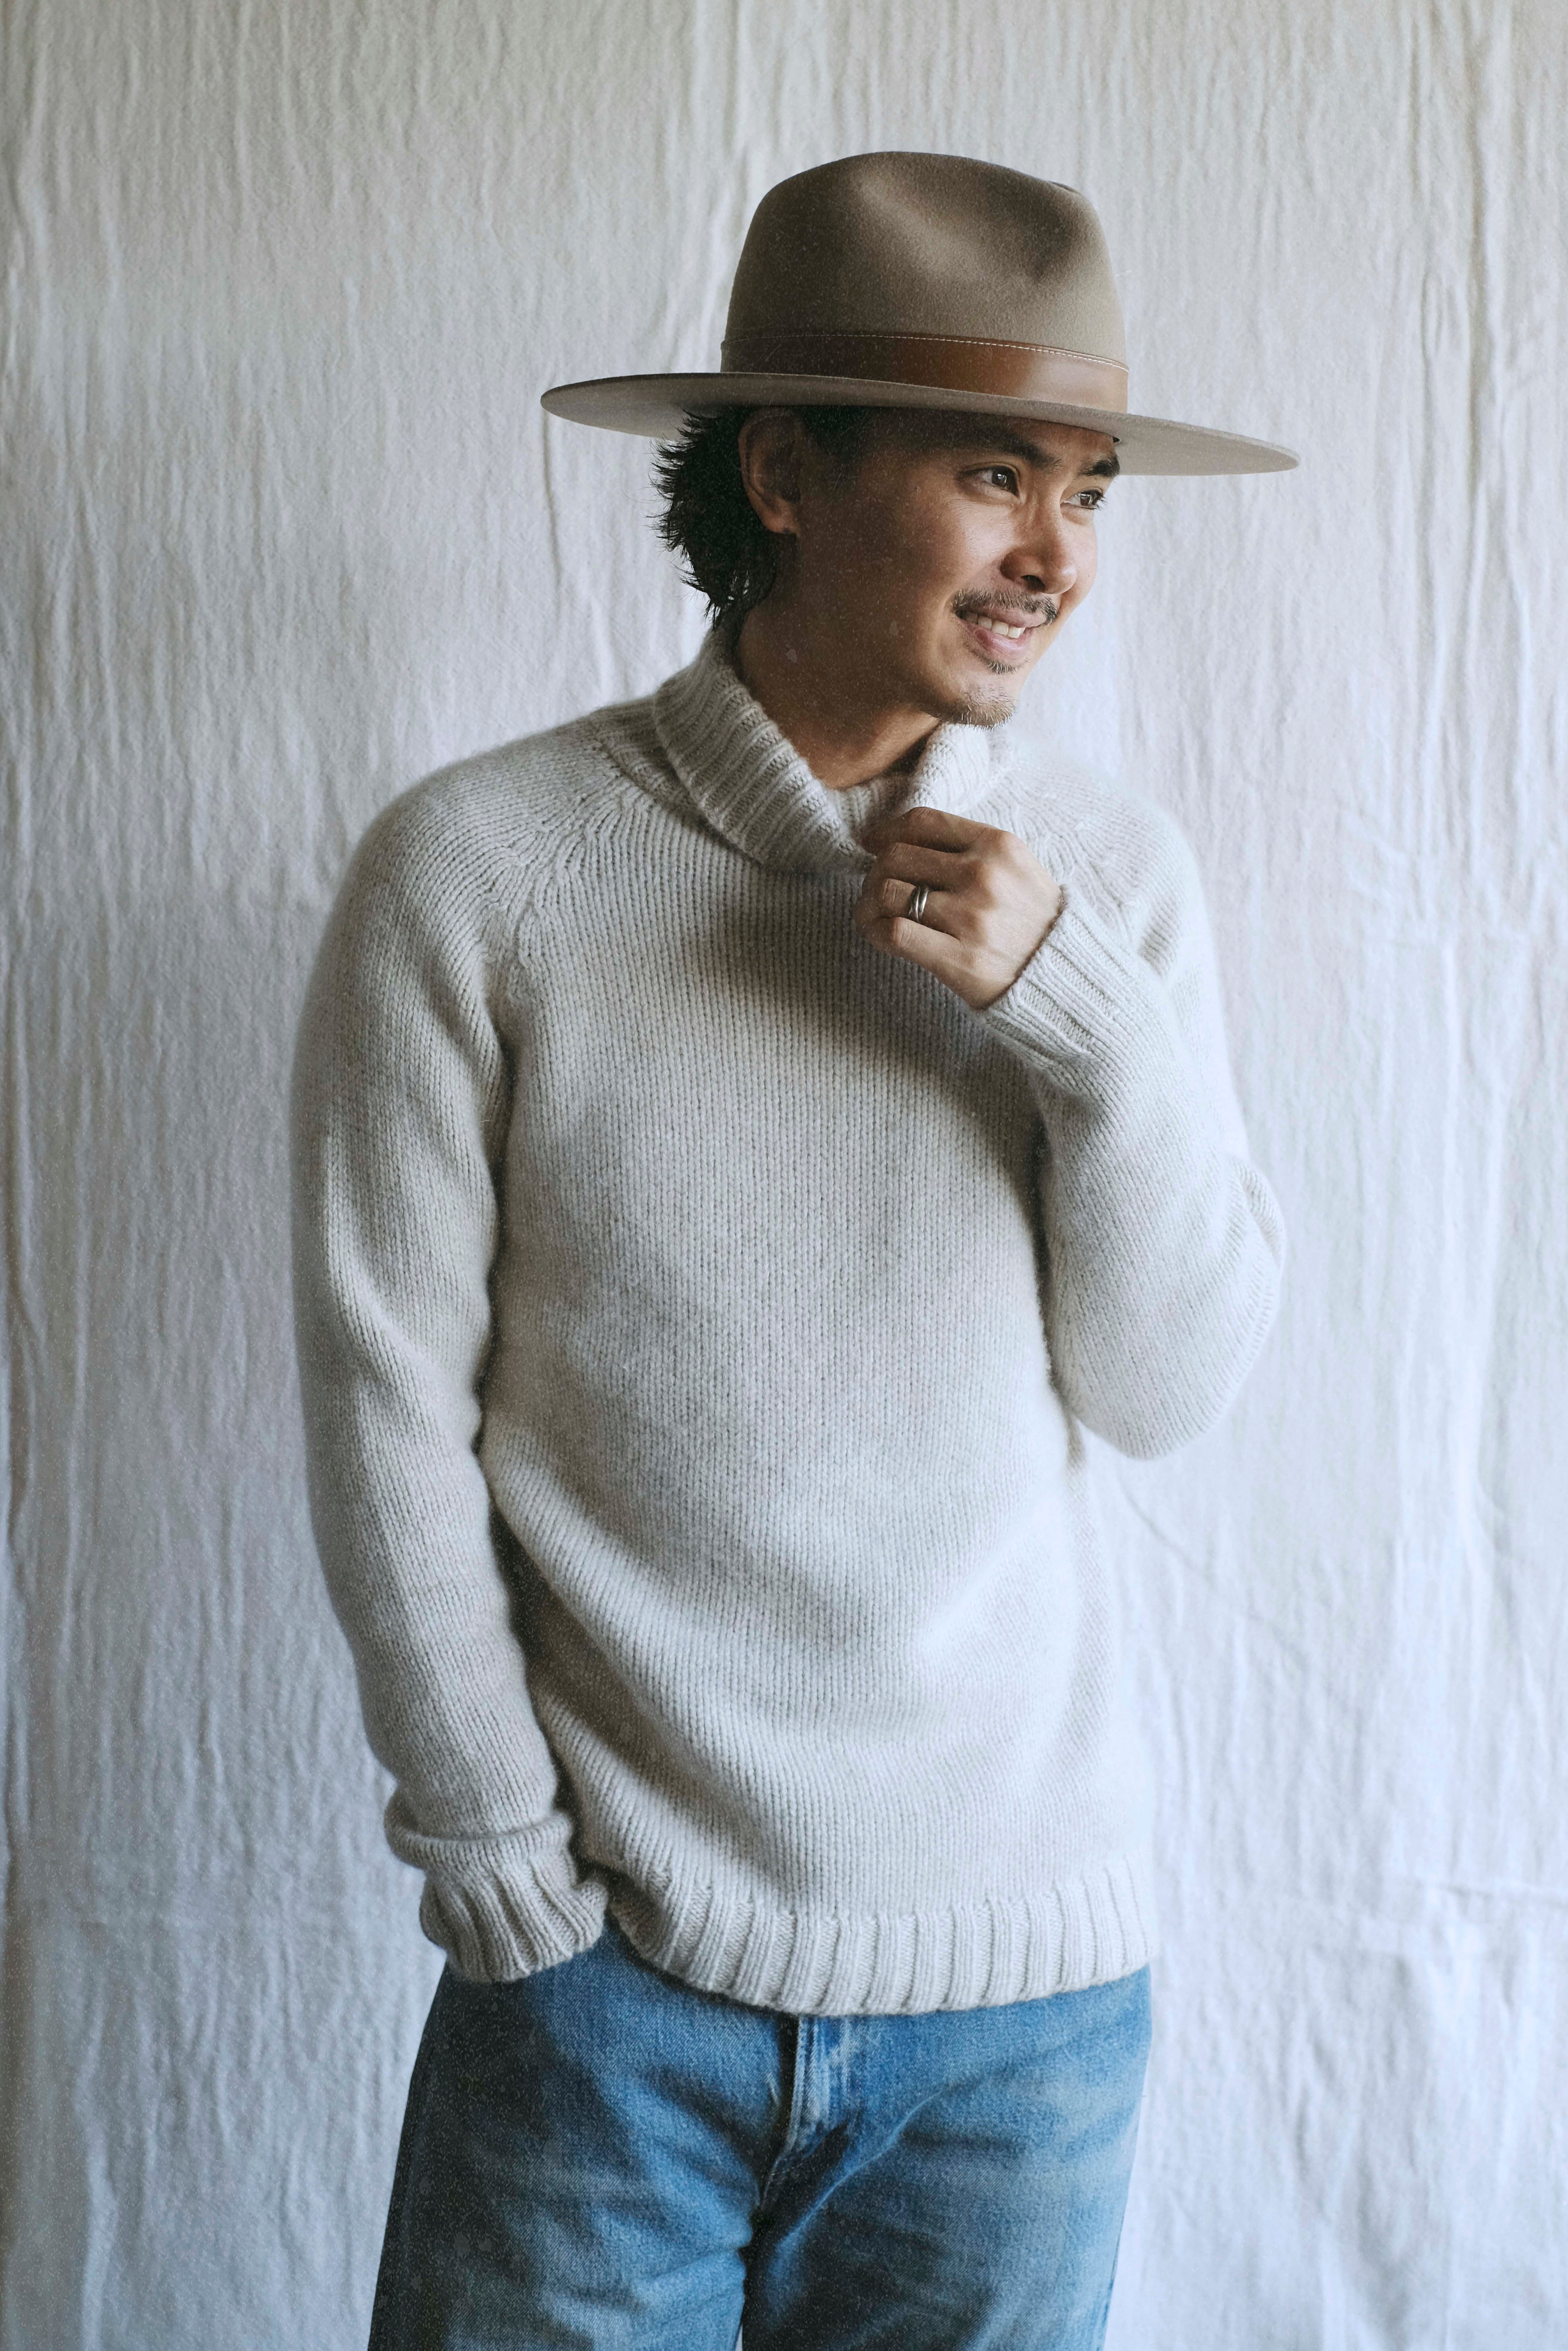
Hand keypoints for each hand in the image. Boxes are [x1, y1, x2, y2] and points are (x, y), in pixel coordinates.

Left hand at [853, 806, 1064, 1010]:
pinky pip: (894, 932)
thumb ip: (968, 848)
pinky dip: (877, 933)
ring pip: (887, 892)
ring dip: (871, 903)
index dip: (887, 831)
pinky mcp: (959, 959)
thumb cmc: (1031, 920)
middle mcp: (984, 875)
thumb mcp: (1014, 868)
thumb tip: (898, 838)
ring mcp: (971, 918)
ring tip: (878, 915)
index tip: (874, 845)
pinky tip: (885, 938)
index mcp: (998, 845)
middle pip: (897, 855)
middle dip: (876, 871)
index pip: (923, 821)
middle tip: (878, 890)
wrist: (1062, 975)